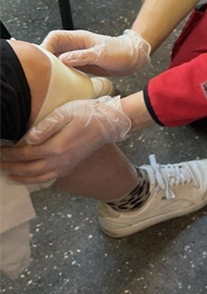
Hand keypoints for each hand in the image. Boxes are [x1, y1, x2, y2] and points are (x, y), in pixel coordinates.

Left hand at [0, 96, 131, 184]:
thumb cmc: (87, 114)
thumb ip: (45, 127)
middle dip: (12, 167)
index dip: (10, 154)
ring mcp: (67, 165)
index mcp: (56, 147)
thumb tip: (27, 139)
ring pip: (40, 177)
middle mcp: (61, 160)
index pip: (26, 154)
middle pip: (30, 169)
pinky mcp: (72, 165)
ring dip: (23, 178)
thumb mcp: (65, 113)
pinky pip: (51, 178)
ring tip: (10, 176)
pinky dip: (38, 180)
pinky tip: (33, 178)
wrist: (109, 122)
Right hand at [41, 28, 150, 76]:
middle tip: (42, 73)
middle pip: (53, 49)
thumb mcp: (101, 54)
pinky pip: (67, 69)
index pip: (55, 37)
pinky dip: (62, 75)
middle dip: (46, 59)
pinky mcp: (81, 66)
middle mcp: (75, 46)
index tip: (41, 58)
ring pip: (58, 60)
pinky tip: (60, 84)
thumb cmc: (120, 52)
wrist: (133, 58)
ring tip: (48, 80)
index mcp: (78, 38)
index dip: (46, 46)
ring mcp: (77, 56)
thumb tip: (63, 59)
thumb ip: (83, 56)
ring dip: (53, 68)